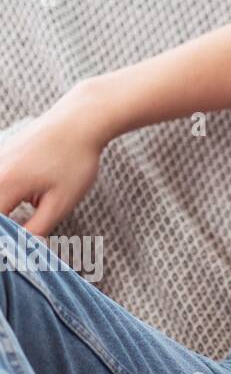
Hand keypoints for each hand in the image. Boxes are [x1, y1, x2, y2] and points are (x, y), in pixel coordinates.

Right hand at [0, 81, 115, 238]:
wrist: (80, 120)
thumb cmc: (76, 160)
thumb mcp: (61, 202)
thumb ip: (35, 230)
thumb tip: (18, 252)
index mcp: (3, 185)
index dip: (2, 244)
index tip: (15, 253)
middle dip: (3, 229)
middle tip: (25, 238)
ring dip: (4, 215)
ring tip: (30, 216)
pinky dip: (4, 199)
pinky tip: (21, 204)